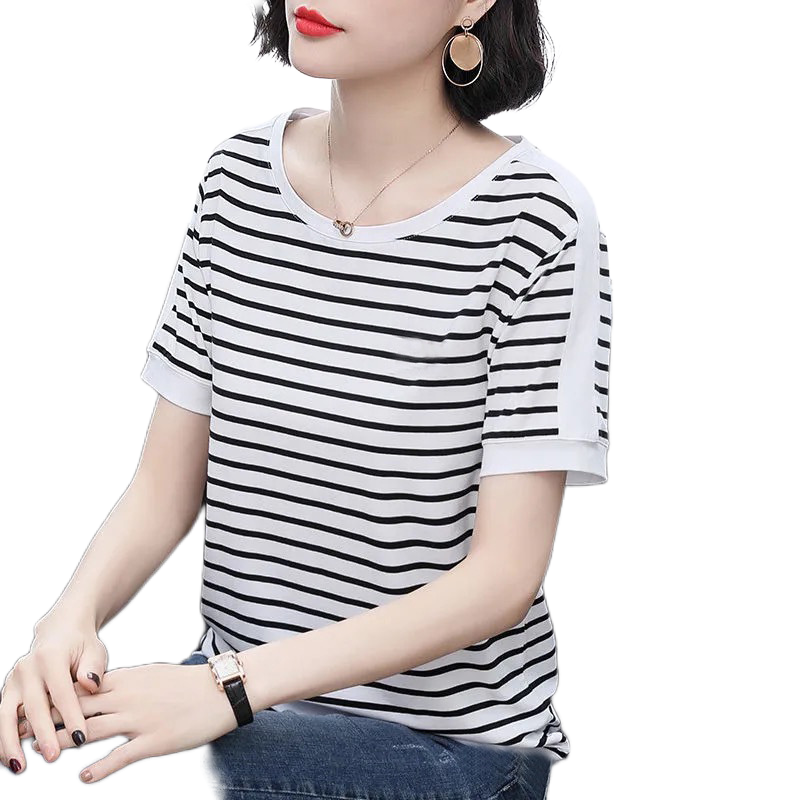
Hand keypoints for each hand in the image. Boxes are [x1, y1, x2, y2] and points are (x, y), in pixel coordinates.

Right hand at [0, 610, 106, 774]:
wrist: (60, 632)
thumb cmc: (81, 645)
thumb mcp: (94, 651)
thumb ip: (94, 668)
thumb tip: (91, 684)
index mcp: (51, 657)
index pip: (62, 692)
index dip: (71, 716)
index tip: (81, 737)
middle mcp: (27, 669)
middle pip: (34, 706)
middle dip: (43, 734)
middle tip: (54, 755)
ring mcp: (14, 681)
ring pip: (6, 716)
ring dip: (11, 743)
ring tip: (20, 766)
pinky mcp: (8, 692)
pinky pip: (3, 718)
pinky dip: (5, 739)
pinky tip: (12, 758)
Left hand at [30, 661, 237, 782]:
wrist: (221, 690)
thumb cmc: (188, 684)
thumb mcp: (153, 676)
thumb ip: (126, 684)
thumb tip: (103, 689)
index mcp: (128, 679)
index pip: (80, 689)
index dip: (52, 697)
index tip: (28, 706)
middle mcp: (129, 697)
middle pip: (79, 708)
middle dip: (47, 719)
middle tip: (20, 731)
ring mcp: (141, 719)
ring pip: (93, 730)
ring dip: (65, 741)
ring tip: (42, 752)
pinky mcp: (155, 740)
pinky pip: (122, 755)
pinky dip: (101, 767)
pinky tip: (84, 777)